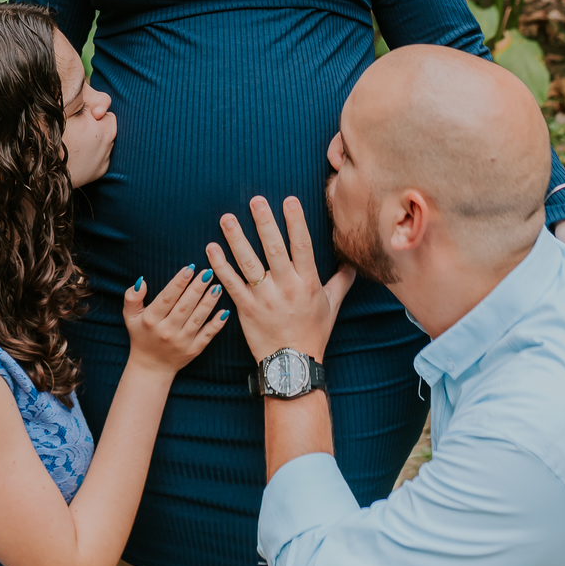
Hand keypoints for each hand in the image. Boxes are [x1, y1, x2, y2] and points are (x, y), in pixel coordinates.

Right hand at [122, 265, 228, 376]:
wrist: (150, 368)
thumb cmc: (141, 336)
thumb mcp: (130, 317)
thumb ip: (132, 298)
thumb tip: (142, 281)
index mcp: (151, 320)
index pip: (167, 298)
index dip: (178, 283)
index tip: (189, 268)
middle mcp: (166, 331)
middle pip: (184, 306)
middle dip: (197, 288)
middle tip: (208, 272)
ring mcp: (181, 342)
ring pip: (197, 319)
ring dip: (209, 302)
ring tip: (218, 286)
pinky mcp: (193, 350)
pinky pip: (207, 336)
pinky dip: (216, 324)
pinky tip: (224, 312)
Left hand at [206, 196, 354, 362]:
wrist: (292, 366)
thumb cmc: (313, 334)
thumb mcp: (332, 306)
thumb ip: (341, 281)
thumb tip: (353, 262)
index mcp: (307, 283)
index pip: (302, 246)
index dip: (295, 222)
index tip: (289, 200)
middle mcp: (286, 287)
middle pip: (273, 249)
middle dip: (264, 222)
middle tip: (255, 200)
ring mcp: (264, 298)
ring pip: (248, 263)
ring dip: (236, 239)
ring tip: (226, 218)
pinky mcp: (246, 309)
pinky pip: (231, 283)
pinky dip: (220, 265)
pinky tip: (211, 248)